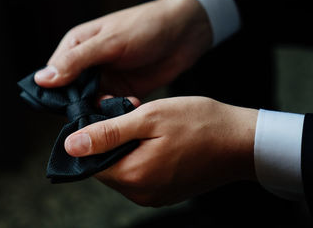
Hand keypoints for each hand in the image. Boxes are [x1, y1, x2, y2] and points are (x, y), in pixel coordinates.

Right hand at [34, 0, 211, 96]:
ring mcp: (106, 80)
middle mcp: (88, 65)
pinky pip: (112, 107)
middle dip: (82, 106)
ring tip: (118, 107)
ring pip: (92, 104)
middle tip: (97, 113)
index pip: (55, 76)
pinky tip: (131, 106)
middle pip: (72, 94)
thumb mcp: (109, 42)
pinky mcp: (123, 91)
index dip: (58, 94)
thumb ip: (77, 61)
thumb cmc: (144, 27)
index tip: (70, 108)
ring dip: (102, 110)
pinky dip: (118, 111)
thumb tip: (43, 79)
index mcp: (77, 46)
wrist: (182, 34)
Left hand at [64, 97, 257, 205]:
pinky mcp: (167, 193)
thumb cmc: (200, 123)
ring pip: (124, 169)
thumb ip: (108, 133)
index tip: (111, 115)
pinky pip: (142, 175)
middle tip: (135, 116)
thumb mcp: (150, 117)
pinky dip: (143, 156)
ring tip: (151, 126)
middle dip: (113, 140)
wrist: (241, 142)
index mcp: (133, 175)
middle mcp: (141, 193)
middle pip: (107, 166)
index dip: (93, 136)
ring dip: (129, 146)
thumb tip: (71, 146)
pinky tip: (161, 140)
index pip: (90, 162)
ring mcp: (155, 196)